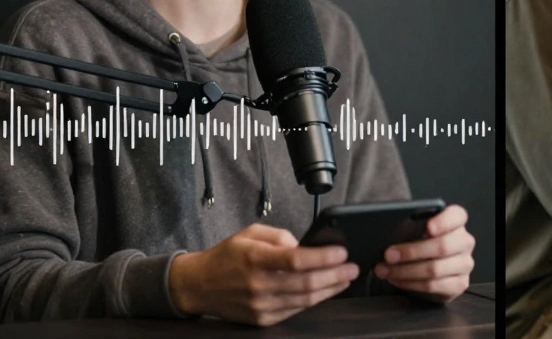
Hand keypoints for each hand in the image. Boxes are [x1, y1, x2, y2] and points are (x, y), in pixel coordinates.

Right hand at [168, 223, 356, 325]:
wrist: (198, 285)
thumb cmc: (226, 256)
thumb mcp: (251, 233)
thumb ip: (280, 237)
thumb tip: (305, 246)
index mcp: (255, 258)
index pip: (298, 260)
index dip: (324, 257)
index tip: (342, 252)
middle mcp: (258, 284)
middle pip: (306, 283)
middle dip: (336, 275)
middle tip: (352, 267)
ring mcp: (260, 305)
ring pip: (305, 299)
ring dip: (330, 289)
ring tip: (345, 279)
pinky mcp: (262, 319)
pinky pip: (295, 310)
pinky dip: (314, 300)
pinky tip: (326, 291)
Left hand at [375, 204, 474, 303]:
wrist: (431, 270)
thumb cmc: (422, 244)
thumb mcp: (417, 231)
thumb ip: (411, 229)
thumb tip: (390, 239)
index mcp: (456, 222)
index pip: (457, 216)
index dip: (443, 221)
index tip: (428, 227)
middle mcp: (465, 241)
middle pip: (443, 246)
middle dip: (412, 251)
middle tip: (389, 255)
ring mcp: (465, 264)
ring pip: (435, 269)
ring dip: (405, 271)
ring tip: (386, 270)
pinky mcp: (460, 284)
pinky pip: (432, 285)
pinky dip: (410, 283)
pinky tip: (397, 279)